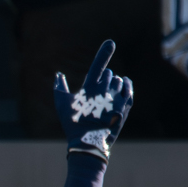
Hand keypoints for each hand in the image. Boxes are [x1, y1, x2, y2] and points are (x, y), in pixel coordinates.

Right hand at [51, 38, 129, 162]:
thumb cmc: (73, 124)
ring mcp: (117, 98)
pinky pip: (129, 89)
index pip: (98, 65)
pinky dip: (126, 85)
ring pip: (119, 81)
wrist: (90, 144)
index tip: (111, 42)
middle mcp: (105, 91)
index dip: (104, 52)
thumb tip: (58, 74)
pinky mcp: (125, 106)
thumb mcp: (62, 106)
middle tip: (98, 89)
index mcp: (89, 88)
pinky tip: (124, 83)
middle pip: (109, 74)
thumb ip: (59, 87)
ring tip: (107, 93)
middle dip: (104, 78)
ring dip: (114, 83)